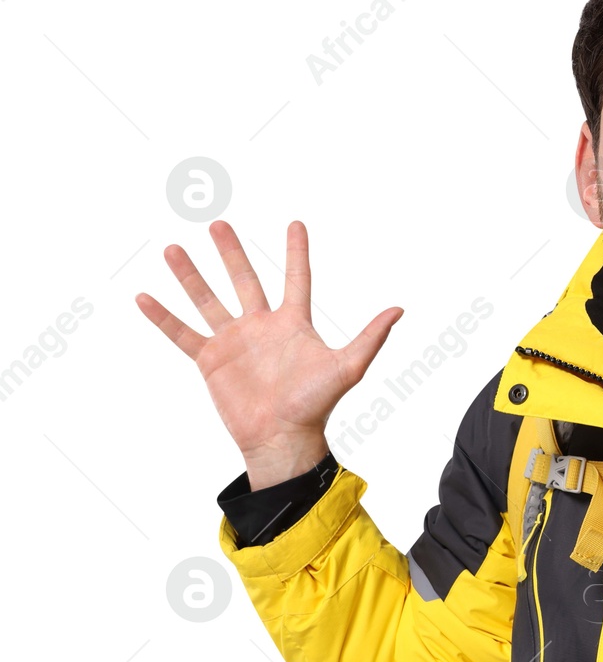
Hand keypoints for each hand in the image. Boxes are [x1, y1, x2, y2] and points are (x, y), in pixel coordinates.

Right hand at [135, 219, 402, 488]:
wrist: (283, 437)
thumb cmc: (316, 405)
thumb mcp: (347, 366)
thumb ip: (370, 336)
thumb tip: (399, 309)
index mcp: (293, 324)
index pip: (295, 278)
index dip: (296, 252)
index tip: (295, 223)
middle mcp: (261, 326)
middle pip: (244, 280)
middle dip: (231, 252)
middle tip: (218, 224)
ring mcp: (234, 341)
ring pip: (208, 300)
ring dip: (190, 275)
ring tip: (173, 248)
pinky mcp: (210, 360)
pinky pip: (182, 334)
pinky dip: (163, 317)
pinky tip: (144, 296)